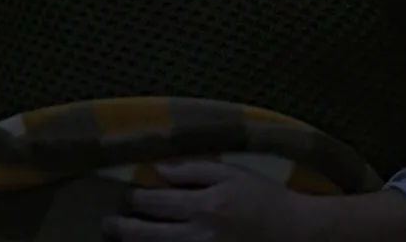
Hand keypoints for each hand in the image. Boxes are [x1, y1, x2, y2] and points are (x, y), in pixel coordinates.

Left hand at [104, 161, 319, 240]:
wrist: (295, 232)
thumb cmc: (267, 199)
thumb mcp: (236, 175)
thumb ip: (197, 170)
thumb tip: (160, 170)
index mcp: (205, 205)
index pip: (156, 203)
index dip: (137, 199)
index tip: (128, 195)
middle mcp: (199, 234)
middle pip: (148, 235)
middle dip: (124, 228)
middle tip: (110, 223)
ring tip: (121, 237)